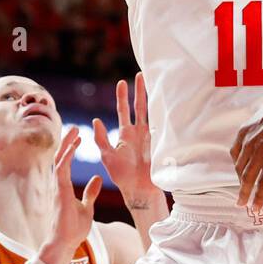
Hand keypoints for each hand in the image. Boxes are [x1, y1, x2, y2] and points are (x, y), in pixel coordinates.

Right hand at [39, 126, 102, 263]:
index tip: (79, 137)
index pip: (66, 162)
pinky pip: (62, 170)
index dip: (71, 149)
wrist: (66, 243)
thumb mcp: (87, 207)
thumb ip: (90, 193)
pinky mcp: (60, 192)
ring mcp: (58, 188)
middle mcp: (59, 185)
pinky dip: (66, 157)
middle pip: (61, 158)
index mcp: (65, 187)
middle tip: (75, 128)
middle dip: (68, 142)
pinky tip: (72, 147)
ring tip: (74, 132)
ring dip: (67, 145)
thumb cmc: (74, 228)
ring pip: (60, 160)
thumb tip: (97, 179)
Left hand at [93, 74, 160, 205]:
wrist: (140, 190)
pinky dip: (165, 112)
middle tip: (141, 73)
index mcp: (125, 134)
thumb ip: (101, 139)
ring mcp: (151, 135)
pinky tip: (168, 100)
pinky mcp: (160, 141)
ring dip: (153, 97)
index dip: (122, 97)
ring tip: (156, 82)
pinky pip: (163, 123)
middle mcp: (139, 131)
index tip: (121, 82)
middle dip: (140, 90)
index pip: (123, 111)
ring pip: (152, 111)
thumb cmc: (122, 176)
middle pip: (139, 106)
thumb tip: (95, 120)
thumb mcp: (107, 156)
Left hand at [230, 93, 262, 210]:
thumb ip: (258, 130)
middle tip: (241, 193)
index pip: (235, 154)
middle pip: (240, 168)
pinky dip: (258, 197)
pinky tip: (256, 206)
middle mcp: (248, 144)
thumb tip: (261, 134)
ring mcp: (260, 154)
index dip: (237, 167)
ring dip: (244, 194)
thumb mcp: (262, 118)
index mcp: (244, 133)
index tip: (240, 175)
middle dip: (240, 183)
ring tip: (243, 204)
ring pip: (247, 179)